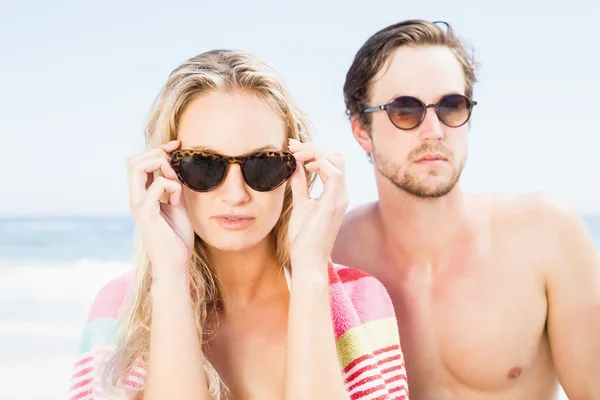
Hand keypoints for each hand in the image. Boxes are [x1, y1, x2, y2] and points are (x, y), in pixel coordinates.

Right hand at [126, 139, 193, 280]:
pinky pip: (156, 186)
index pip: (140, 162)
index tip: (177, 144)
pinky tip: (177, 199)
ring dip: (159, 165)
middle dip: (156, 153)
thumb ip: (174, 188)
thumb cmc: (177, 238)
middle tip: (175, 161)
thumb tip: (175, 168)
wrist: (175, 264)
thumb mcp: (178, 206)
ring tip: (175, 179)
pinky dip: (171, 185)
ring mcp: (138, 205)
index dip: (158, 149)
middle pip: (133, 161)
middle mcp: (136, 198)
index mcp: (143, 195)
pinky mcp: (145, 214)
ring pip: (136, 168)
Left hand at [287, 139, 348, 268]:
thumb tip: (295, 165)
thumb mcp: (301, 204)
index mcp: (335, 193)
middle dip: (314, 146)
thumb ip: (300, 184)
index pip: (332, 160)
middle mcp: (341, 193)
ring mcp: (340, 197)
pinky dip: (319, 163)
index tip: (292, 146)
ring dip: (315, 151)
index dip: (313, 149)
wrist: (308, 261)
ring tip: (296, 154)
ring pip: (337, 159)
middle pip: (337, 155)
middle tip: (293, 146)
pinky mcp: (333, 203)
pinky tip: (305, 166)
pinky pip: (334, 173)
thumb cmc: (304, 238)